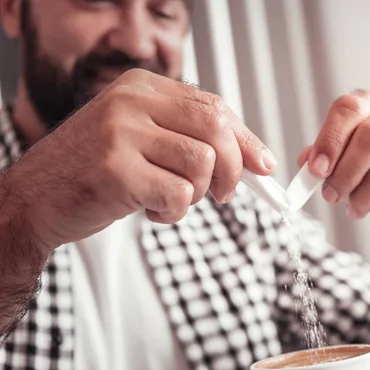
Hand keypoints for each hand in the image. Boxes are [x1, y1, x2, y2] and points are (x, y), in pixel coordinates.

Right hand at [2, 69, 274, 249]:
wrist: (33, 198)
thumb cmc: (93, 170)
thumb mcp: (141, 138)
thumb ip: (191, 139)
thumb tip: (256, 160)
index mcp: (142, 86)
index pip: (214, 107)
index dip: (246, 140)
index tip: (263, 166)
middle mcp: (132, 101)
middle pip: (217, 129)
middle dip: (233, 168)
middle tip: (223, 194)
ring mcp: (121, 133)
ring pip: (202, 163)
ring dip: (197, 194)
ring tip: (169, 199)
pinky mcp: (116, 169)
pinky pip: (179, 194)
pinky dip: (175, 212)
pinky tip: (151, 210)